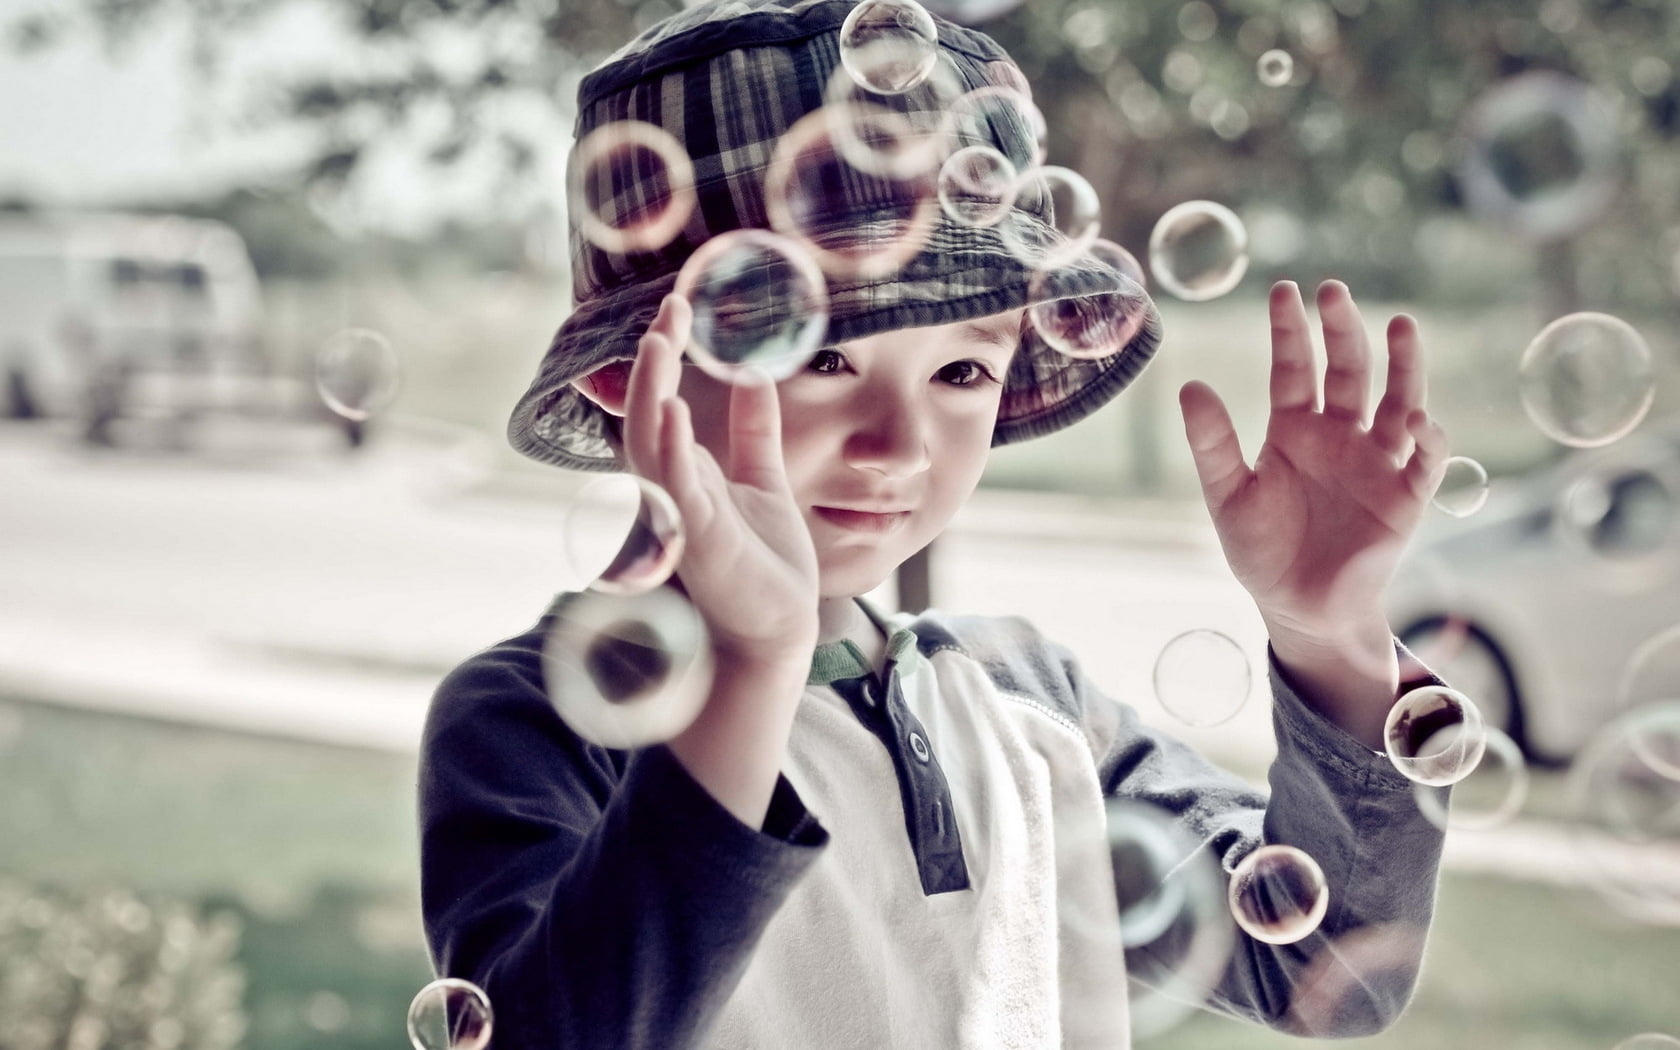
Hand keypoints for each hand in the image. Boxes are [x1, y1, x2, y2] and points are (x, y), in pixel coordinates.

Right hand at [623, 294, 819, 665]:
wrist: (776, 630)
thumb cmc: (764, 565)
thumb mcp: (765, 479)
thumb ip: (755, 430)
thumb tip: (755, 372)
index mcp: (685, 473)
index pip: (662, 402)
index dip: (666, 355)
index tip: (678, 306)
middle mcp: (672, 490)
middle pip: (646, 413)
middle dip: (653, 360)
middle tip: (668, 308)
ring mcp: (679, 515)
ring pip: (650, 445)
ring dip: (651, 392)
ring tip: (659, 341)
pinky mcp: (699, 541)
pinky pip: (678, 491)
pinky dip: (674, 451)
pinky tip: (677, 413)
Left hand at [1178, 280, 1449, 645]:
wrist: (1300, 608)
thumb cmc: (1262, 551)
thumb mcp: (1228, 495)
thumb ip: (1212, 444)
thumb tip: (1190, 385)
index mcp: (1294, 430)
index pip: (1295, 368)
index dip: (1290, 331)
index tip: (1284, 291)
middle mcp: (1339, 436)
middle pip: (1348, 371)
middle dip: (1343, 330)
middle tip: (1334, 291)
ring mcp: (1376, 462)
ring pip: (1398, 401)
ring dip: (1404, 365)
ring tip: (1403, 325)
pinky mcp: (1405, 496)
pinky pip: (1425, 460)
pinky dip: (1428, 438)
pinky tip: (1418, 419)